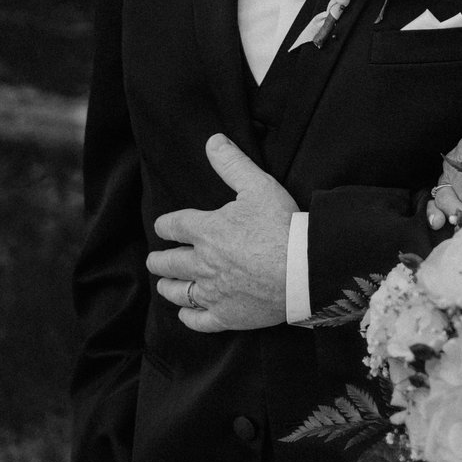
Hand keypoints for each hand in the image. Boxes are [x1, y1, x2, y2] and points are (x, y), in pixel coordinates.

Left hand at [147, 135, 296, 332]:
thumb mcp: (258, 185)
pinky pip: (198, 320)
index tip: (164, 227)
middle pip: (167, 262)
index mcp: (205, 230)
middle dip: (159, 259)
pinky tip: (186, 313)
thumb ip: (232, 163)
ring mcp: (212, 292)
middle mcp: (201, 262)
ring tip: (166, 284)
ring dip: (168, 286)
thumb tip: (213, 140)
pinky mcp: (226, 315)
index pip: (172, 225)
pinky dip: (188, 317)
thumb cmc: (281, 225)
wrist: (303, 268)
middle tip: (157, 259)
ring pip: (177, 292)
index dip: (165, 225)